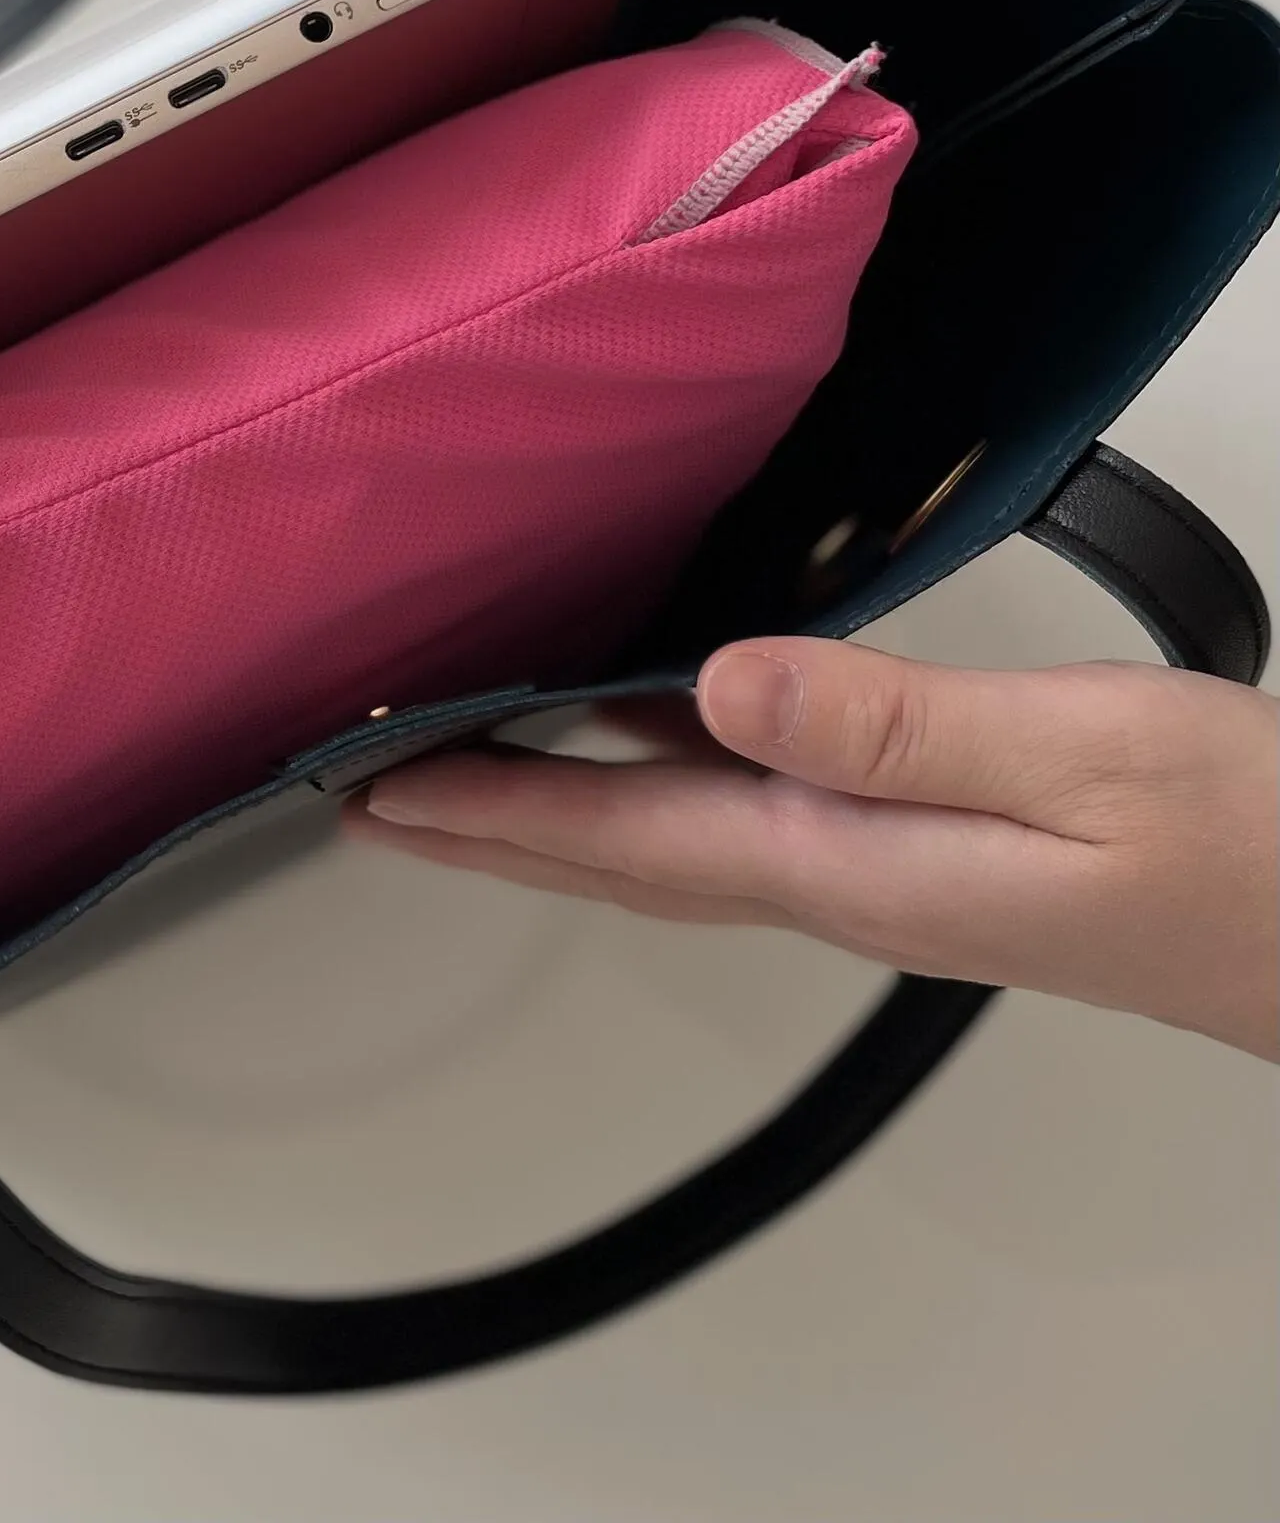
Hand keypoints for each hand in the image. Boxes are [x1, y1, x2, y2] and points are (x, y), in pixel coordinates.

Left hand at [344, 640, 1279, 1058]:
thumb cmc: (1244, 852)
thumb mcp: (1081, 760)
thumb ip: (902, 727)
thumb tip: (730, 690)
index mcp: (846, 859)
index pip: (616, 840)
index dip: (485, 812)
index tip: (374, 792)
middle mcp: (836, 872)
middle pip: (612, 851)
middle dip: (482, 821)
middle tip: (369, 789)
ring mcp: (873, 863)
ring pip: (661, 831)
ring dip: (550, 802)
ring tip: (458, 762)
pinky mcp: (914, 839)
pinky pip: (733, 801)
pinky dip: (646, 773)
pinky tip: (634, 728)